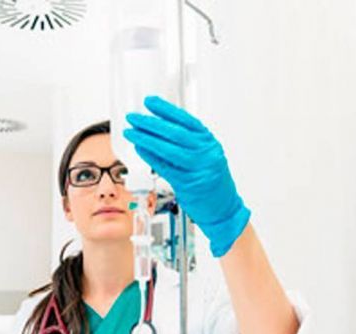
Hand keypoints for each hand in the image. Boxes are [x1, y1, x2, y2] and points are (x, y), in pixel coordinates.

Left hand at [123, 95, 250, 257]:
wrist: (224, 209)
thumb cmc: (211, 182)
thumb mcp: (205, 157)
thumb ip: (187, 145)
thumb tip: (158, 131)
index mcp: (209, 143)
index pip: (186, 121)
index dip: (166, 110)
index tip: (149, 102)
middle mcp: (206, 153)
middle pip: (175, 133)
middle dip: (151, 124)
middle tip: (133, 118)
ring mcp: (199, 169)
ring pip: (168, 150)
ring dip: (146, 139)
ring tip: (131, 132)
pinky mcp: (189, 185)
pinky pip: (166, 168)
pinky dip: (151, 157)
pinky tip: (140, 149)